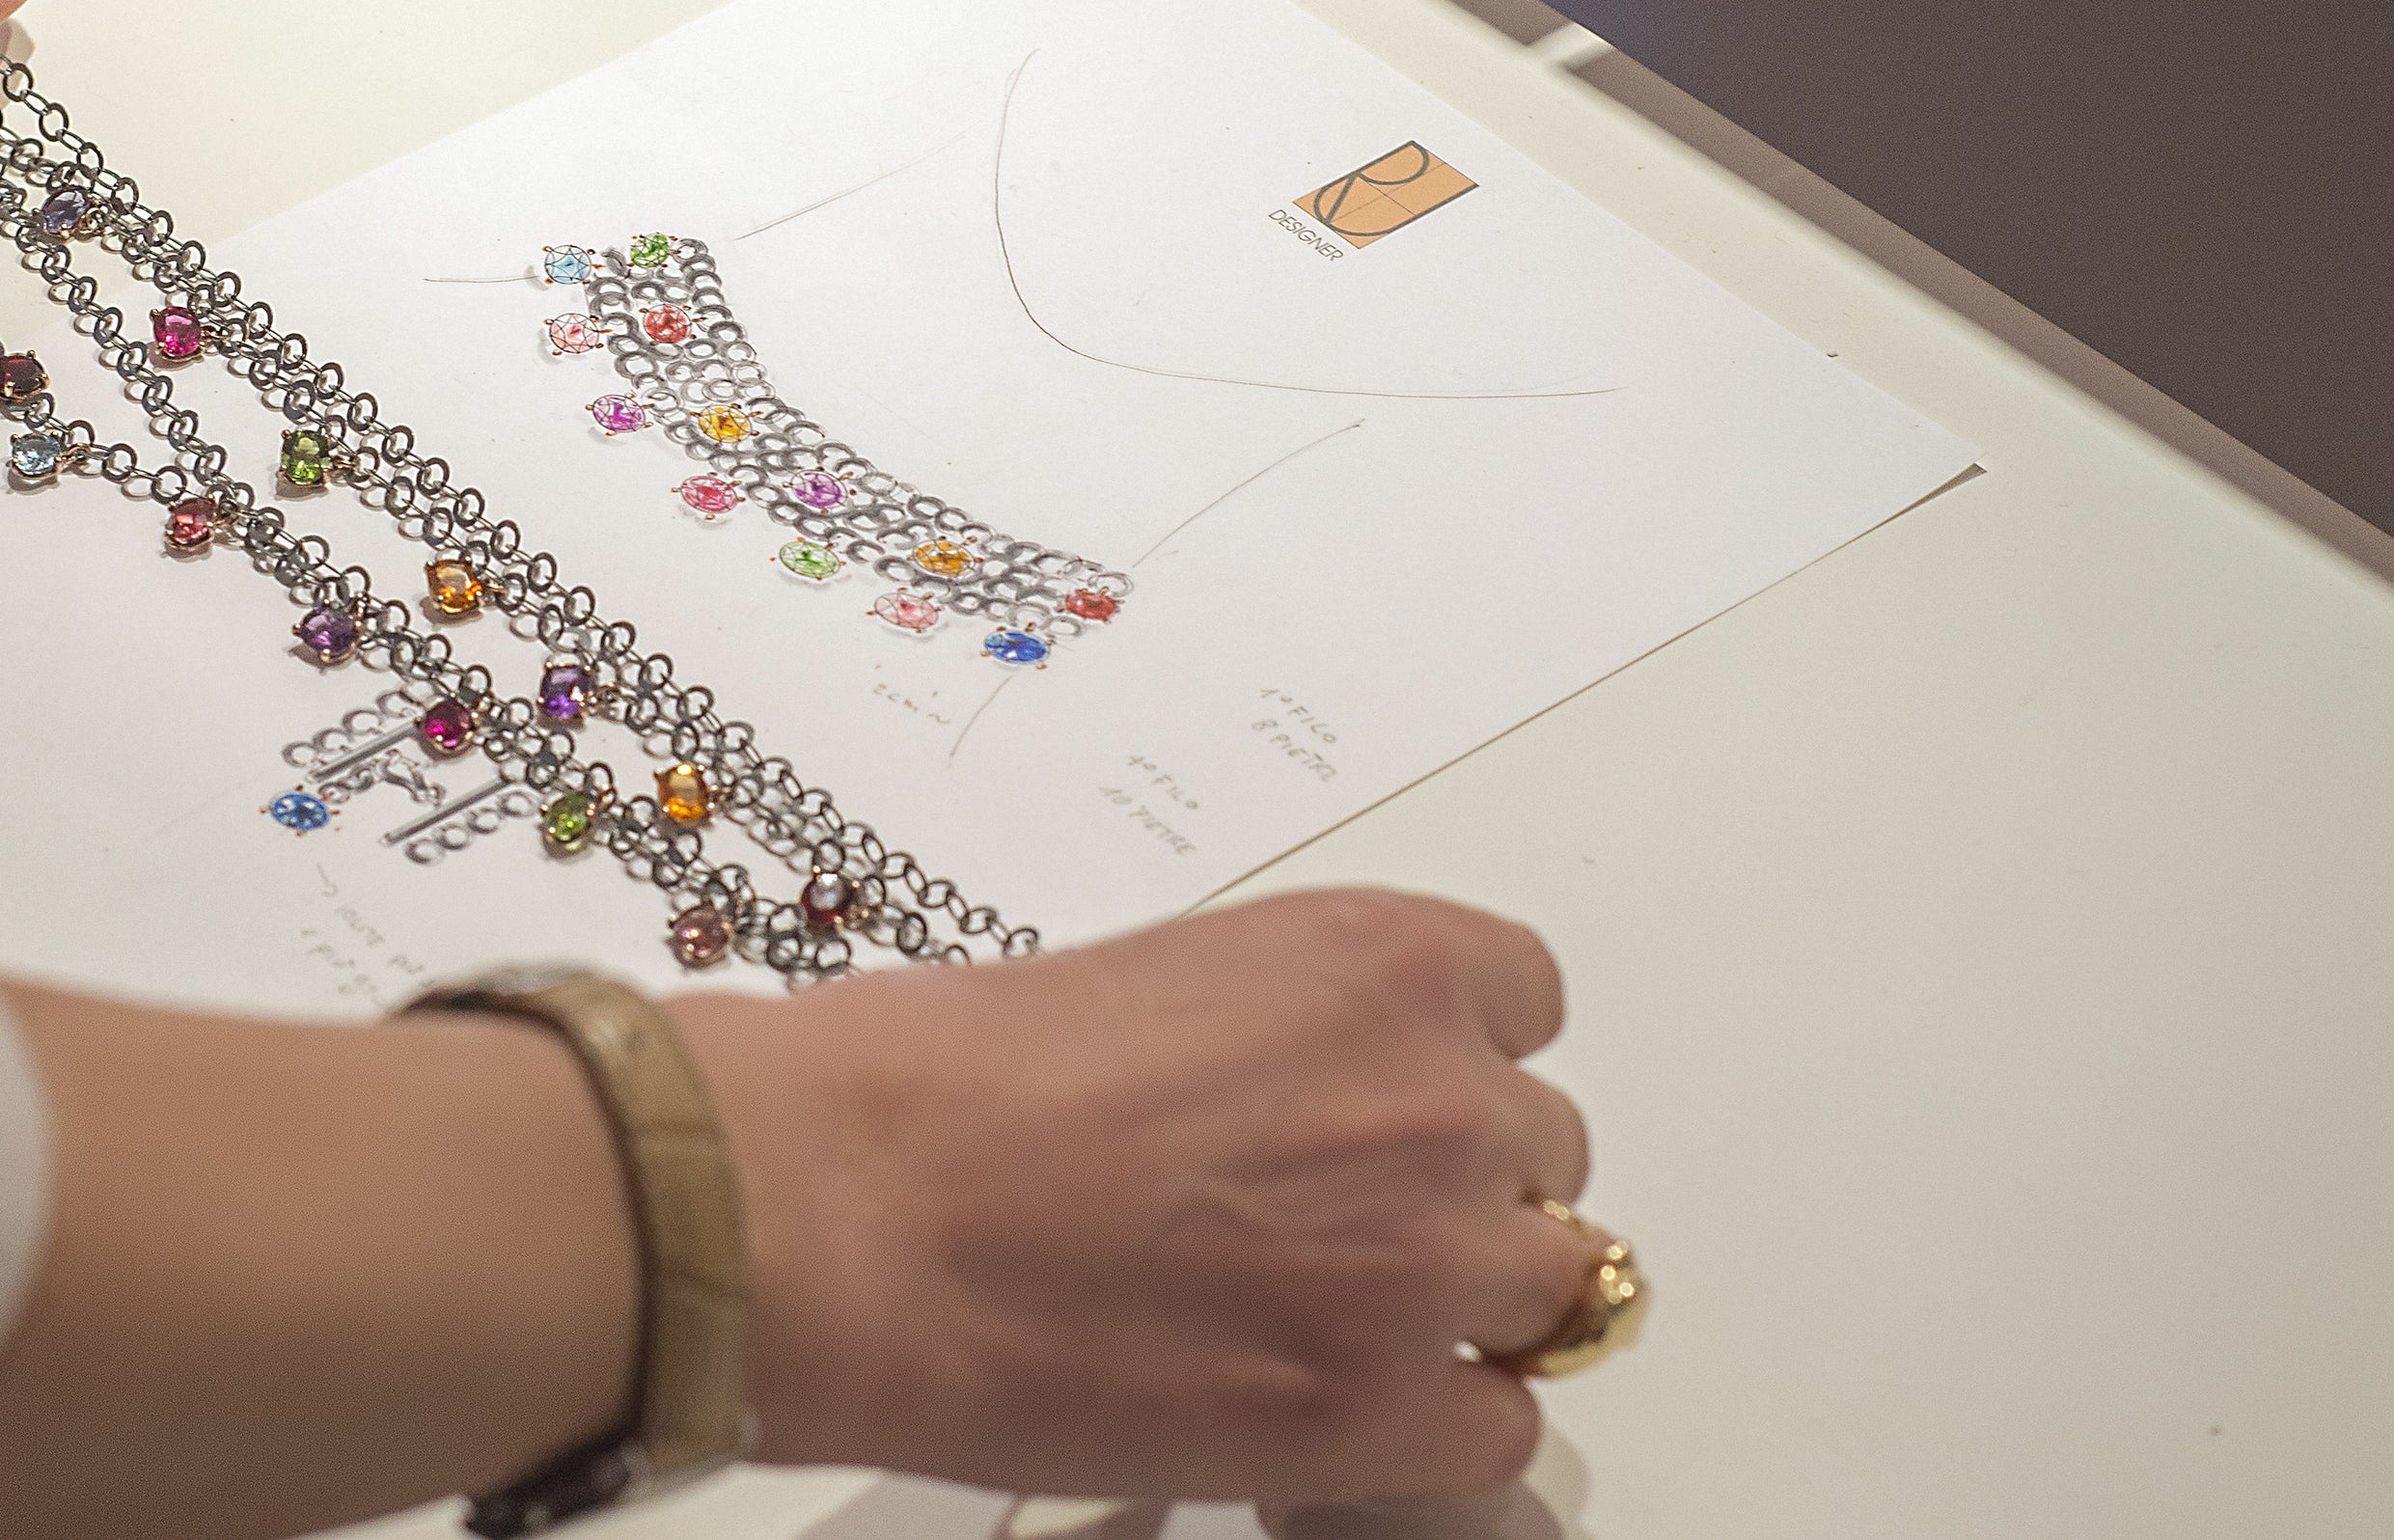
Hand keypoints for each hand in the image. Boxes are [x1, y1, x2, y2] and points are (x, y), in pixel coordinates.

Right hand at [675, 888, 1595, 1503]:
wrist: (849, 1214)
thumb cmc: (936, 1090)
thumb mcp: (1154, 982)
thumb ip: (1280, 1034)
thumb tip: (1294, 1097)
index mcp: (1379, 963)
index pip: (1522, 1004)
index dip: (1447, 1065)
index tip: (1393, 1102)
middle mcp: (1434, 1100)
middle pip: (1538, 1155)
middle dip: (1444, 1188)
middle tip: (1329, 1225)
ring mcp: (1423, 1262)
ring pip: (1544, 1293)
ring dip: (1451, 1308)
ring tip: (1326, 1320)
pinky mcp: (1378, 1410)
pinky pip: (1496, 1428)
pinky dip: (1424, 1430)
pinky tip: (1323, 1406)